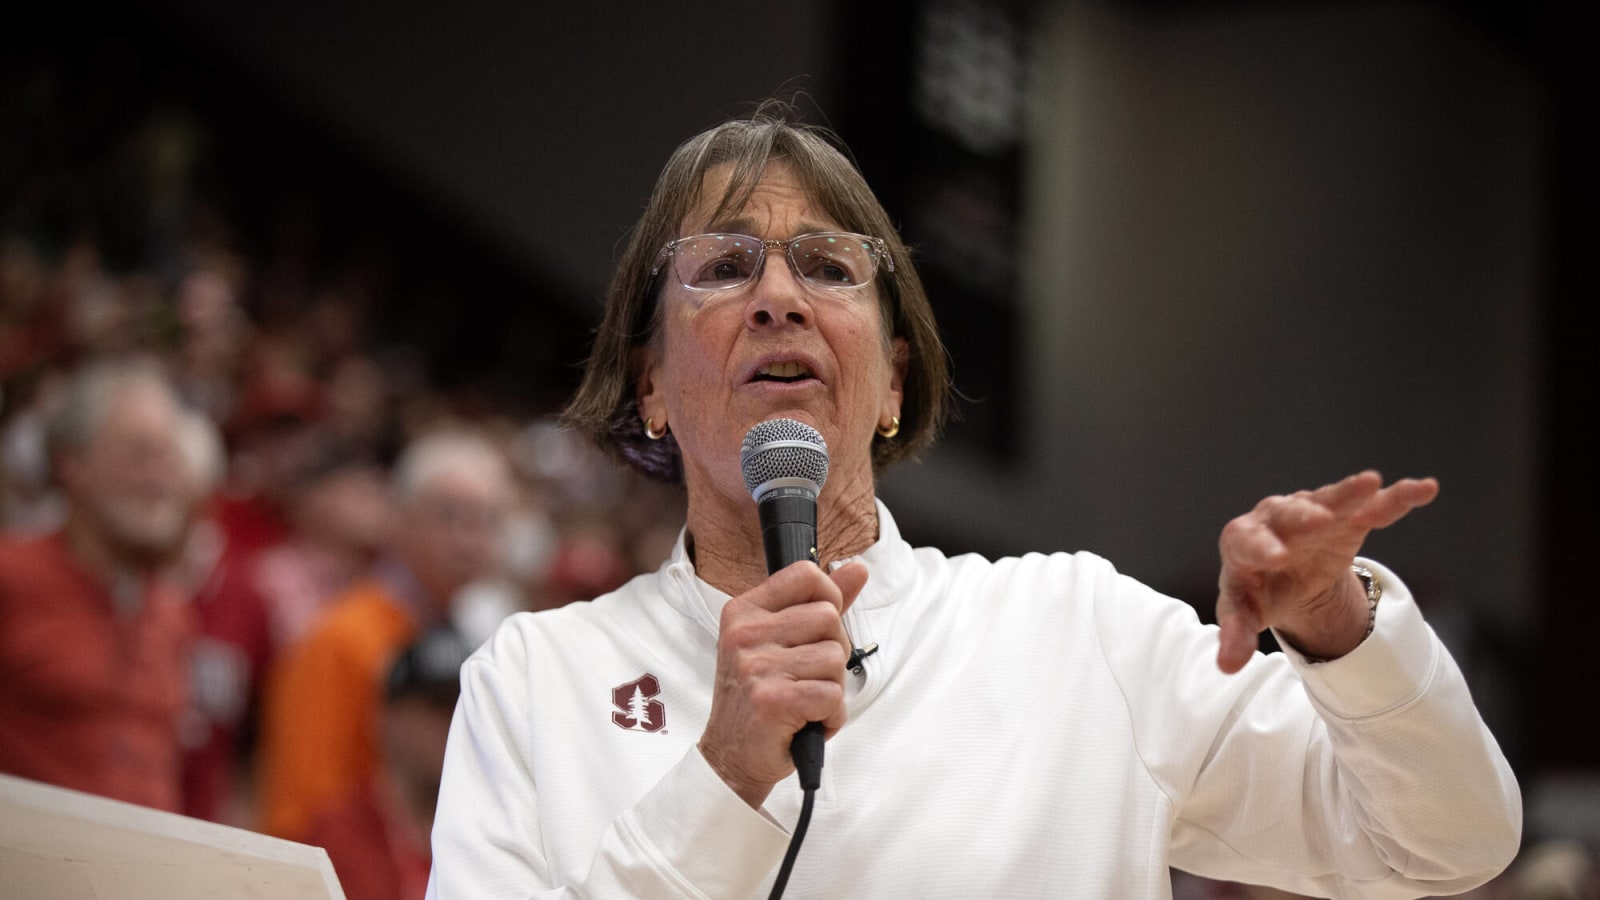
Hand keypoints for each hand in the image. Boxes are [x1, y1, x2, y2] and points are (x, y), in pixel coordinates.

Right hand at [699, 560, 867, 806]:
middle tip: (807, 677)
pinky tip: (807, 722)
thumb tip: (857, 568)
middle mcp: (744, 634)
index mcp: (744, 611)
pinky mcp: (772, 700)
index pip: (806, 574)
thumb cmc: (760, 697)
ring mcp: (756, 666)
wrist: (732, 756)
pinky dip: (831, 716)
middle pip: (829, 617)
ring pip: (835, 657)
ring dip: (832, 687)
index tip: (819, 628)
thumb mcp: (781, 641)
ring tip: (804, 702)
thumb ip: (819, 602)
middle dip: (832, 652)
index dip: (829, 598)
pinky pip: (832, 695)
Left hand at [1214, 470, 1438, 673]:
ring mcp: (1312, 514)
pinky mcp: (1346, 519)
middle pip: (1288, 514)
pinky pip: (1372, 506)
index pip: (1247, 541)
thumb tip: (1227, 666)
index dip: (1260, 547)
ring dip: (1350, 493)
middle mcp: (1275, 520)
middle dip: (1304, 516)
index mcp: (1243, 542)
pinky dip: (1396, 498)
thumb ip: (1236, 634)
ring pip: (1330, 500)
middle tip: (1319, 519)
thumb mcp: (1245, 613)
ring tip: (1371, 483)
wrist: (1283, 571)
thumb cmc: (1257, 590)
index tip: (1275, 557)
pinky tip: (1423, 489)